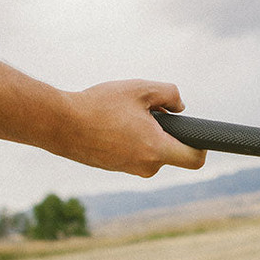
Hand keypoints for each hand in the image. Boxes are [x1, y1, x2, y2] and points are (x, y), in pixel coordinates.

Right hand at [0, 48, 205, 177]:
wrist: (58, 123)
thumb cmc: (99, 104)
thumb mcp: (140, 88)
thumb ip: (169, 94)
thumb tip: (179, 106)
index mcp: (157, 150)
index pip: (195, 160)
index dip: (202, 148)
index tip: (198, 136)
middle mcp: (145, 166)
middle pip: (171, 154)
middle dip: (166, 134)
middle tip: (147, 111)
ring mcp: (127, 170)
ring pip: (149, 152)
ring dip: (145, 135)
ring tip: (123, 114)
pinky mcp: (111, 167)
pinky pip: (130, 153)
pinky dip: (128, 140)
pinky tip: (111, 123)